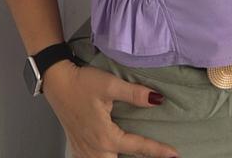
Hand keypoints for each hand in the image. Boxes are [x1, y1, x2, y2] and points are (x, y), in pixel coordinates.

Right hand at [42, 60, 179, 157]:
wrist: (56, 81)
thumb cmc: (82, 82)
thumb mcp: (110, 84)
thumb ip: (134, 94)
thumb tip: (157, 99)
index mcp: (106, 136)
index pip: (138, 147)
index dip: (158, 151)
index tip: (174, 155)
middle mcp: (95, 149)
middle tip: (157, 157)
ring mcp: (84, 150)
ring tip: (135, 157)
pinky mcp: (77, 146)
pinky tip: (107, 156)